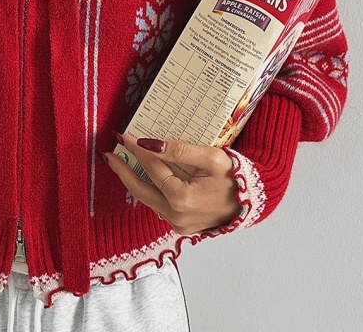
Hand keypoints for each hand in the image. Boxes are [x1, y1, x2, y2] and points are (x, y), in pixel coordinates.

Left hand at [101, 133, 240, 234]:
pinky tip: (143, 177)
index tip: (124, 136)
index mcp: (181, 198)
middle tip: (108, 154)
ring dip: (133, 180)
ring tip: (120, 162)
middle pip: (139, 189)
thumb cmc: (236, 177)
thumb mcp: (211, 158)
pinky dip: (149, 190)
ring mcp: (177, 224)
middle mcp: (175, 215)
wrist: (254, 202)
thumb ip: (179, 150)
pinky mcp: (181, 227)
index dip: (136, 150)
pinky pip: (158, 205)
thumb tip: (149, 144)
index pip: (152, 168)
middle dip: (122, 170)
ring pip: (147, 199)